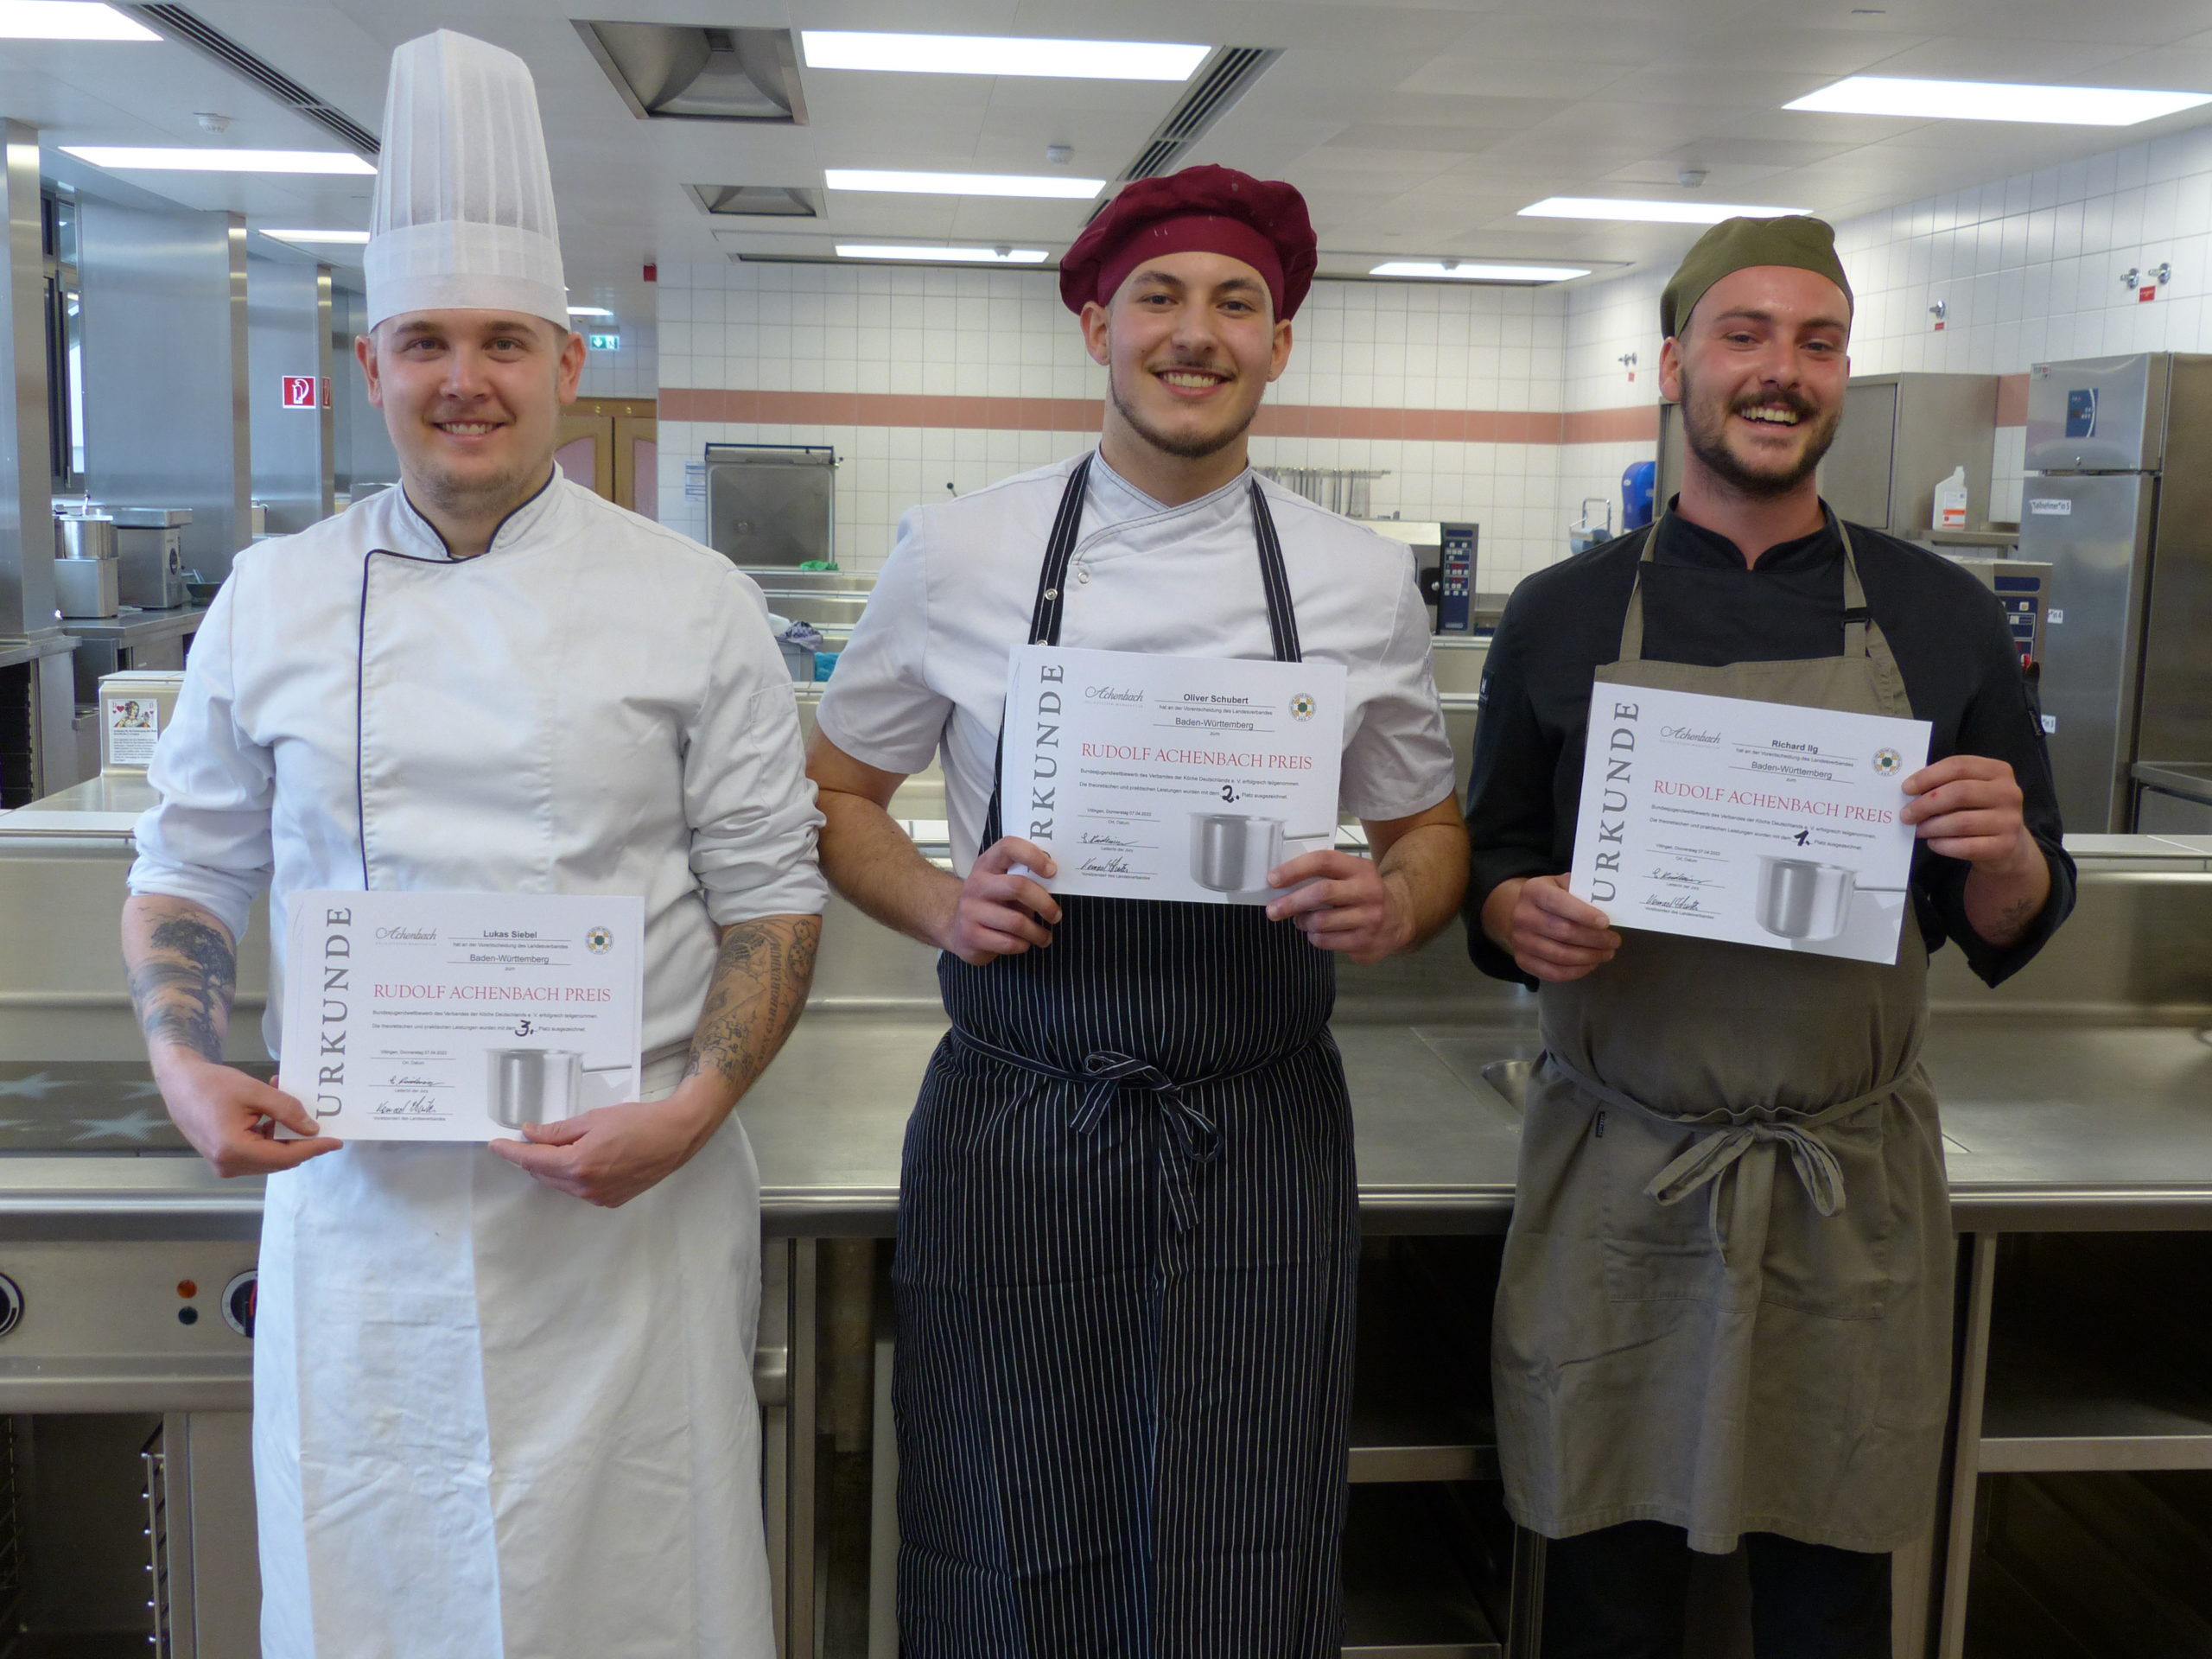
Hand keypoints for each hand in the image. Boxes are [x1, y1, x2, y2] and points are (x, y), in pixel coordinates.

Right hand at [153, 1058, 340, 1175]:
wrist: (179, 1082)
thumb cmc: (212, 1084)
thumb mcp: (255, 1092)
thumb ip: (286, 1111)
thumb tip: (312, 1130)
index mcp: (234, 1151)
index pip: (285, 1157)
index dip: (313, 1149)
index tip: (336, 1141)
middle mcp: (229, 1165)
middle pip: (279, 1159)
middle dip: (300, 1139)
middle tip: (318, 1117)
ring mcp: (225, 1164)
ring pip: (270, 1155)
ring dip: (285, 1133)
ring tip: (288, 1101)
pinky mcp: (225, 1157)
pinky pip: (258, 1150)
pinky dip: (270, 1133)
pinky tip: (272, 1110)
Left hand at [489, 1088, 719, 1207]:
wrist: (675, 1135)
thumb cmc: (637, 1121)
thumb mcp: (593, 1119)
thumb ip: (558, 1131)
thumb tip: (531, 1134)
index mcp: (578, 1164)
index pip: (532, 1159)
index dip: (511, 1151)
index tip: (495, 1144)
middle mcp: (584, 1186)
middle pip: (544, 1173)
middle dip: (532, 1157)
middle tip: (528, 1138)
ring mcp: (597, 1197)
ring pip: (560, 1183)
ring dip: (553, 1167)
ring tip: (559, 1147)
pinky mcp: (610, 1200)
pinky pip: (579, 1189)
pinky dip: (572, 1176)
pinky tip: (582, 1160)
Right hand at [938, 836, 1061, 965]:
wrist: (956, 927)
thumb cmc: (990, 903)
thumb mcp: (1003, 884)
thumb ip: (1025, 879)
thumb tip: (1057, 886)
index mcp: (988, 864)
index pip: (1009, 847)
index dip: (1033, 856)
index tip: (1052, 871)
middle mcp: (977, 884)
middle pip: (1018, 886)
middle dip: (1045, 903)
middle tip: (1055, 915)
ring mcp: (970, 910)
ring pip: (1016, 922)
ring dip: (1038, 932)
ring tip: (1044, 936)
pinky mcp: (970, 935)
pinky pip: (1008, 943)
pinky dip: (1023, 945)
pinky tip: (1024, 943)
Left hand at [1264, 850, 1411, 964]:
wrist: (1400, 918)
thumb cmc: (1362, 893)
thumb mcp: (1351, 875)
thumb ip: (1324, 875)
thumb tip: (1281, 883)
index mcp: (1360, 869)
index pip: (1324, 861)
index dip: (1295, 869)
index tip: (1272, 879)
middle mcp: (1368, 891)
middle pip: (1322, 892)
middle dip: (1291, 902)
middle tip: (1272, 910)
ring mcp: (1369, 919)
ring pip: (1321, 921)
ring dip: (1303, 922)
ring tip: (1301, 920)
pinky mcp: (1365, 942)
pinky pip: (1326, 941)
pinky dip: (1314, 937)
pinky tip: (1318, 933)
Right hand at [1484, 874, 1619, 983]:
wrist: (1521, 914)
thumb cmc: (1550, 898)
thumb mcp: (1561, 884)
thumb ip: (1580, 888)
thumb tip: (1608, 903)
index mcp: (1533, 891)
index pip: (1558, 903)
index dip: (1583, 914)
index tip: (1606, 922)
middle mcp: (1522, 916)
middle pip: (1563, 932)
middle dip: (1594, 939)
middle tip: (1614, 941)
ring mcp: (1520, 941)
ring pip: (1561, 955)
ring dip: (1590, 957)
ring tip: (1607, 953)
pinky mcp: (1523, 961)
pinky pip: (1554, 973)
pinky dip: (1577, 971)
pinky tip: (1591, 964)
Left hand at [1901, 754, 2037, 872]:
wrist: (2007, 844)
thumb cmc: (1978, 810)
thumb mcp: (1968, 790)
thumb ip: (1945, 785)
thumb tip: (1909, 791)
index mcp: (1998, 771)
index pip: (1959, 766)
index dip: (1928, 776)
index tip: (1906, 788)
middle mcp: (2009, 793)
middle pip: (1959, 793)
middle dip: (1926, 804)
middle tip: (1906, 814)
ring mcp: (2010, 820)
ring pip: (1961, 822)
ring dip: (1931, 827)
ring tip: (1918, 830)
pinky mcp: (2005, 846)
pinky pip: (1966, 847)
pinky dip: (1942, 845)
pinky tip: (1933, 842)